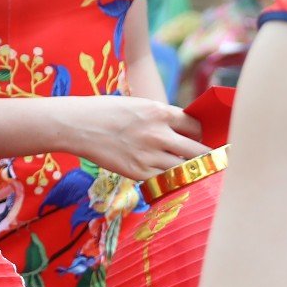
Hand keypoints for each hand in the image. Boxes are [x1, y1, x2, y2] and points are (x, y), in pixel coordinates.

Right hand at [63, 95, 206, 182]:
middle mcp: (159, 134)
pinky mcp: (139, 173)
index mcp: (161, 112)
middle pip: (198, 150)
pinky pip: (165, 180)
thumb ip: (163, 118)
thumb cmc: (108, 112)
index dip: (200, 134)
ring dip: (188, 170)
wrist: (79, 126)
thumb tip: (183, 131)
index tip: (198, 139)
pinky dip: (169, 179)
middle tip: (206, 160)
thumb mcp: (140, 106)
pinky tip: (168, 177)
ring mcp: (149, 155)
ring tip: (189, 171)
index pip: (196, 126)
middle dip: (204, 156)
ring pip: (184, 169)